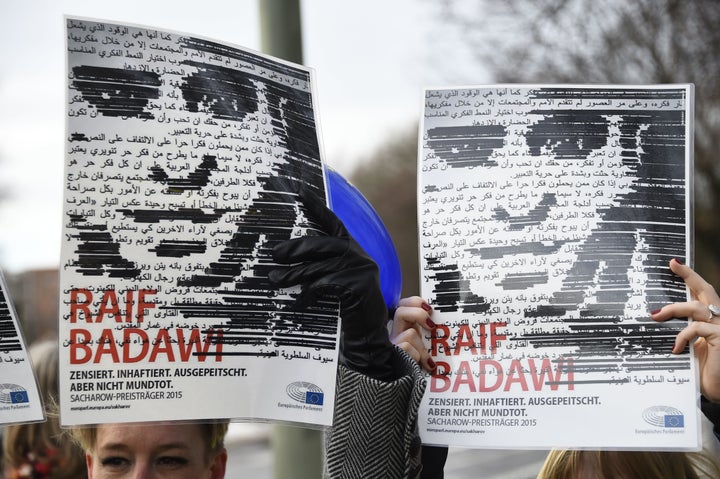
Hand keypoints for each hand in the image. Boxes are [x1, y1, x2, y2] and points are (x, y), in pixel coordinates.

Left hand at [269, 188, 393, 380]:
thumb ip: (319, 266)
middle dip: (295, 249)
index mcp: (352, 249)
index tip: (299, 191)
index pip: (332, 222)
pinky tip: (301, 301)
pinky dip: (309, 293)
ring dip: (293, 275)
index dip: (316, 207)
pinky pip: (325, 284)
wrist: (367, 335)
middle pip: (321, 244)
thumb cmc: (345, 308)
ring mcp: (361, 269)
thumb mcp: (332, 281)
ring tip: (274, 280)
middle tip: (274, 255)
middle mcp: (359, 254)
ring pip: (318, 267)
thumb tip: (284, 258)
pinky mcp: (359, 285)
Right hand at [390, 296, 436, 371]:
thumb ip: (426, 337)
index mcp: (403, 329)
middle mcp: (395, 335)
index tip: (429, 309)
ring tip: (427, 360)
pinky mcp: (392, 356)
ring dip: (422, 348)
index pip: (403, 306)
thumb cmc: (414, 368)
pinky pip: (408, 349)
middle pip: (400, 311)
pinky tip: (423, 366)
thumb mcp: (423, 348)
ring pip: (409, 333)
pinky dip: (418, 356)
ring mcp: (391, 345)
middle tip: (431, 325)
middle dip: (418, 314)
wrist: (400, 388)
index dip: (415, 302)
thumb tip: (439, 328)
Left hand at [650, 259, 719, 401]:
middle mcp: (719, 321)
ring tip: (656, 315)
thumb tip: (655, 316)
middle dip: (689, 275)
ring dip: (674, 309)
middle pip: (706, 290)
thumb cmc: (704, 372)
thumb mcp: (689, 347)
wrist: (719, 391)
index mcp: (710, 320)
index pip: (701, 294)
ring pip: (696, 308)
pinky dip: (683, 336)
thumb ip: (681, 331)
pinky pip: (698, 329)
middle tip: (673, 264)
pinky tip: (676, 348)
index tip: (674, 263)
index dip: (690, 277)